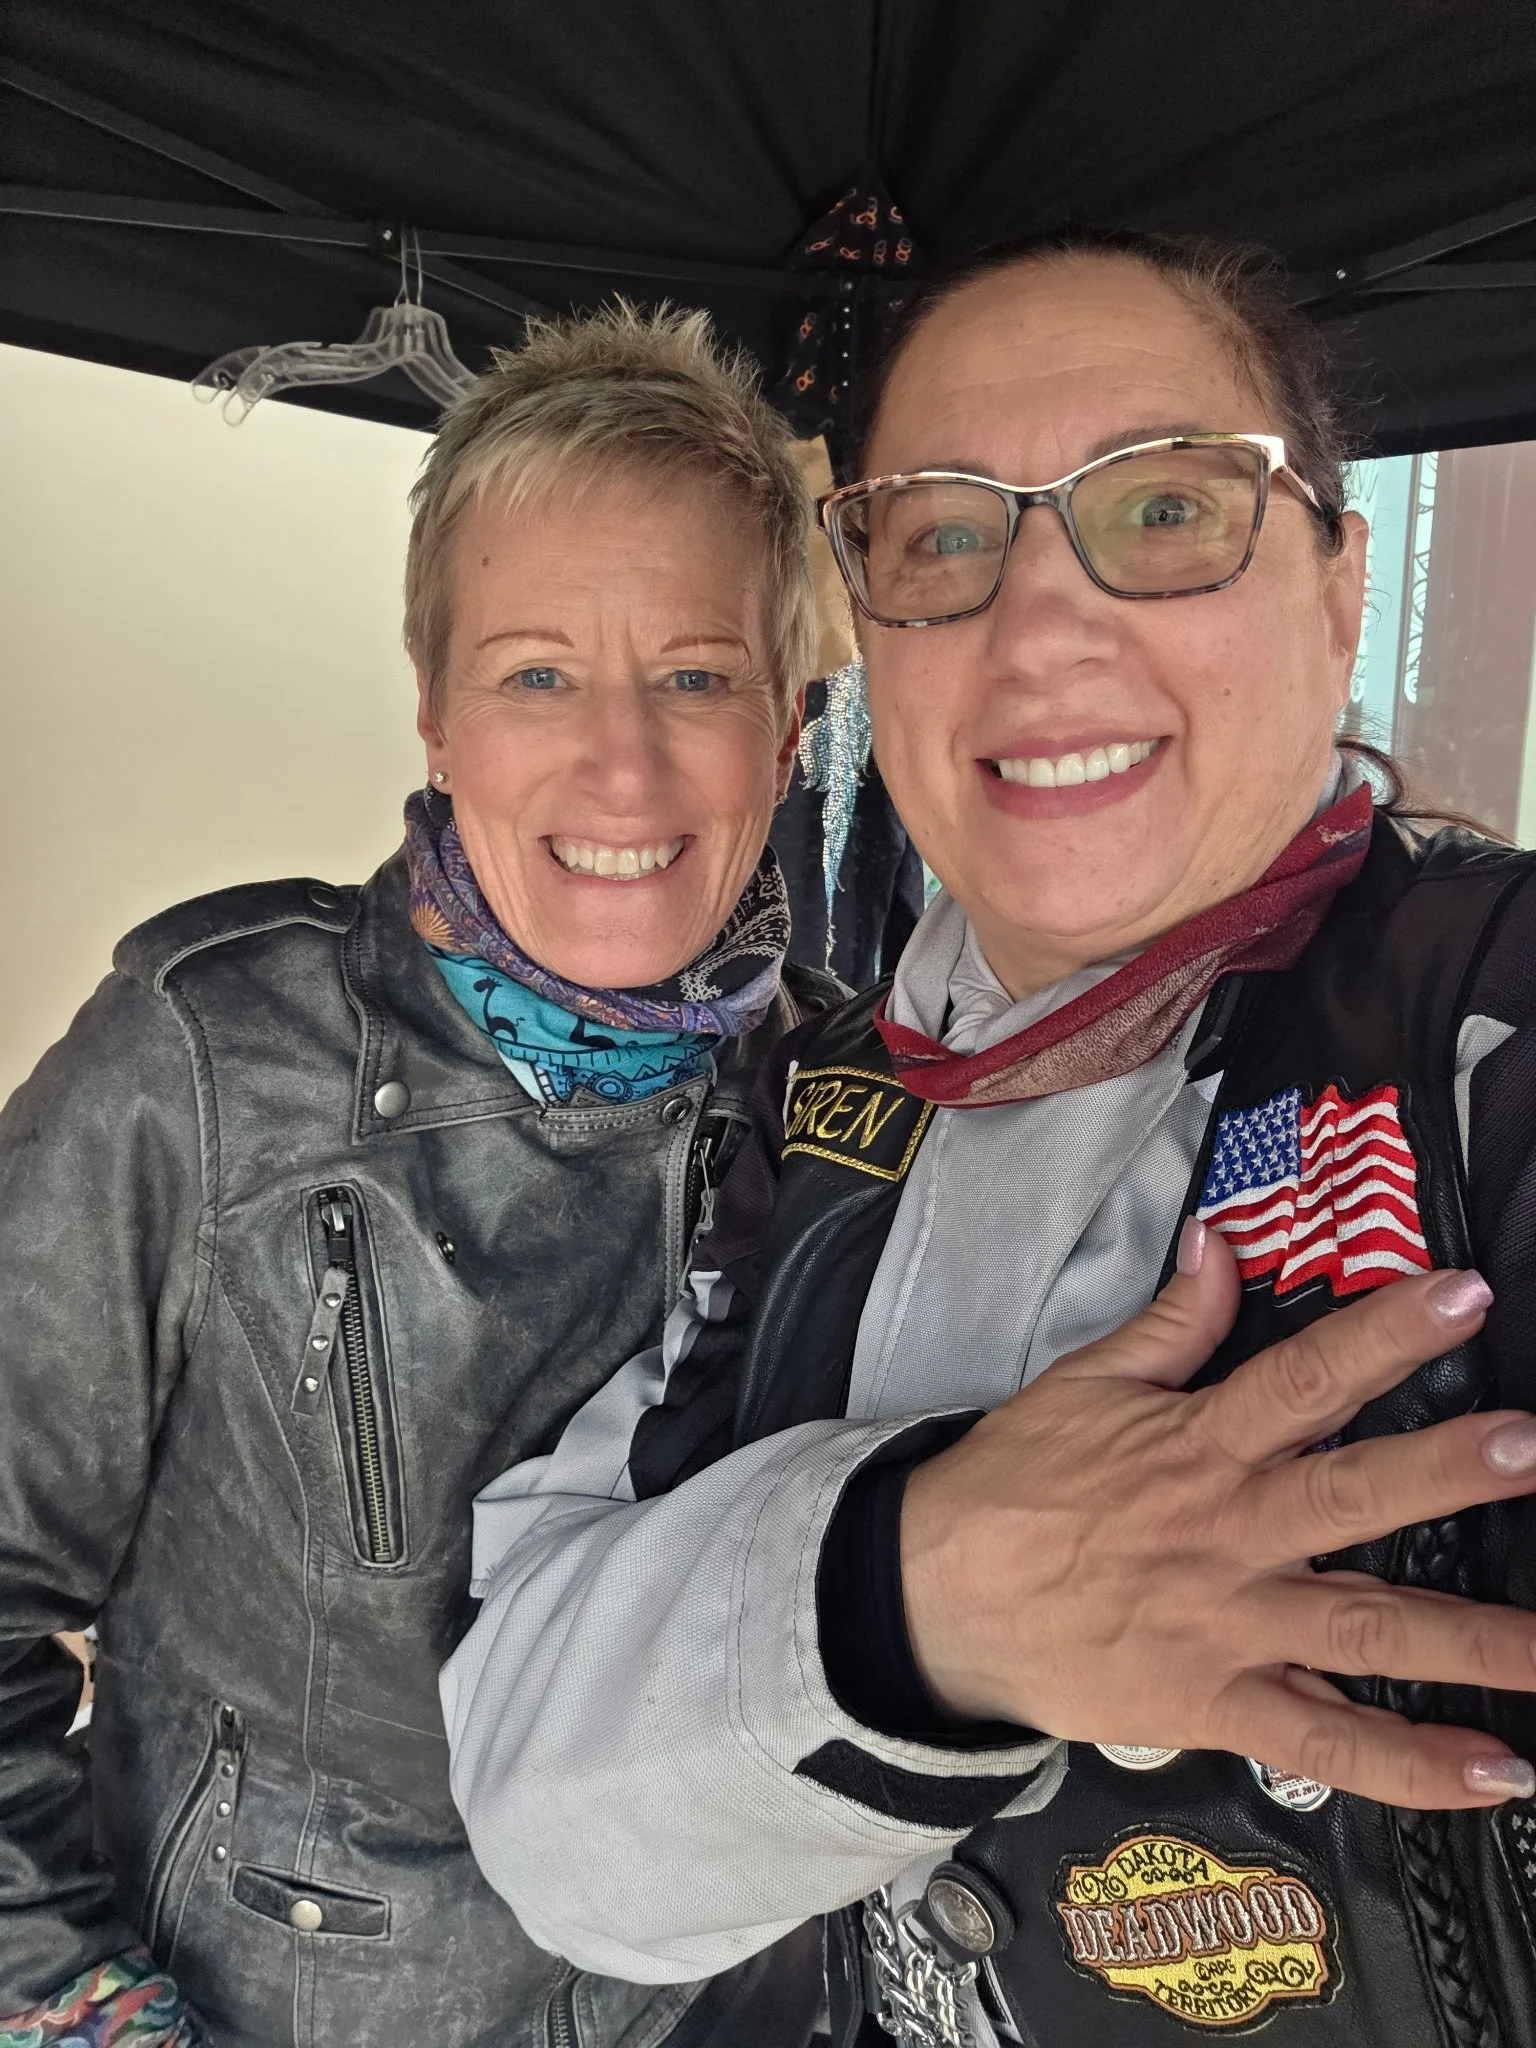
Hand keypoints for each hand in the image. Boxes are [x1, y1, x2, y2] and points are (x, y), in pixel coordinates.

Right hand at [900, 1222, 1535, 1808]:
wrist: (933, 1598)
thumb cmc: (1010, 1487)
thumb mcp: (1081, 1383)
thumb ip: (1170, 1321)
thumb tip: (1219, 1243)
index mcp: (1196, 1444)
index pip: (1303, 1375)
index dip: (1385, 1333)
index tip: (1462, 1296)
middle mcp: (1227, 1531)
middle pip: (1354, 1495)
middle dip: (1451, 1471)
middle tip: (1529, 1448)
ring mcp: (1228, 1623)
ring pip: (1366, 1628)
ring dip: (1472, 1636)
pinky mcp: (1215, 1703)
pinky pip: (1323, 1741)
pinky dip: (1409, 1764)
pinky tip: (1490, 1770)